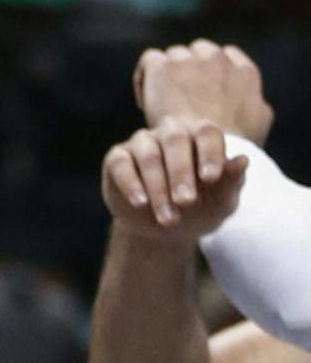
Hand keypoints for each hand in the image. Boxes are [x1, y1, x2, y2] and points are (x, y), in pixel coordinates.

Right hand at [102, 122, 248, 240]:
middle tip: (186, 202)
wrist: (167, 230)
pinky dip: (131, 183)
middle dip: (181, 171)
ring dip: (158, 188)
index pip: (206, 132)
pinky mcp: (117, 158)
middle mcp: (171, 132)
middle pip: (175, 138)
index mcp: (200, 136)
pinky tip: (140, 203)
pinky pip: (120, 163)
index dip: (209, 153)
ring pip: (148, 154)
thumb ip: (232, 182)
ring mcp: (142, 143)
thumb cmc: (201, 209)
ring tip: (167, 219)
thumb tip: (243, 160)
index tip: (210, 179)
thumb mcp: (221, 202)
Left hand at [137, 38, 272, 145]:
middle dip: (191, 71)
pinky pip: (150, 60)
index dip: (213, 73)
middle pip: (199, 53)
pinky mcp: (163, 66)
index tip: (204, 93)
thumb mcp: (259, 123)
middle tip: (182, 97)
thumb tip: (253, 97)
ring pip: (174, 56)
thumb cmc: (231, 145)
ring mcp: (189, 60)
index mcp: (244, 69)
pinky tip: (147, 102)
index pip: (226, 57)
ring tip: (163, 102)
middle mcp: (217, 58)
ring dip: (169, 75)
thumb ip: (256, 102)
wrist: (205, 153)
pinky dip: (145, 77)